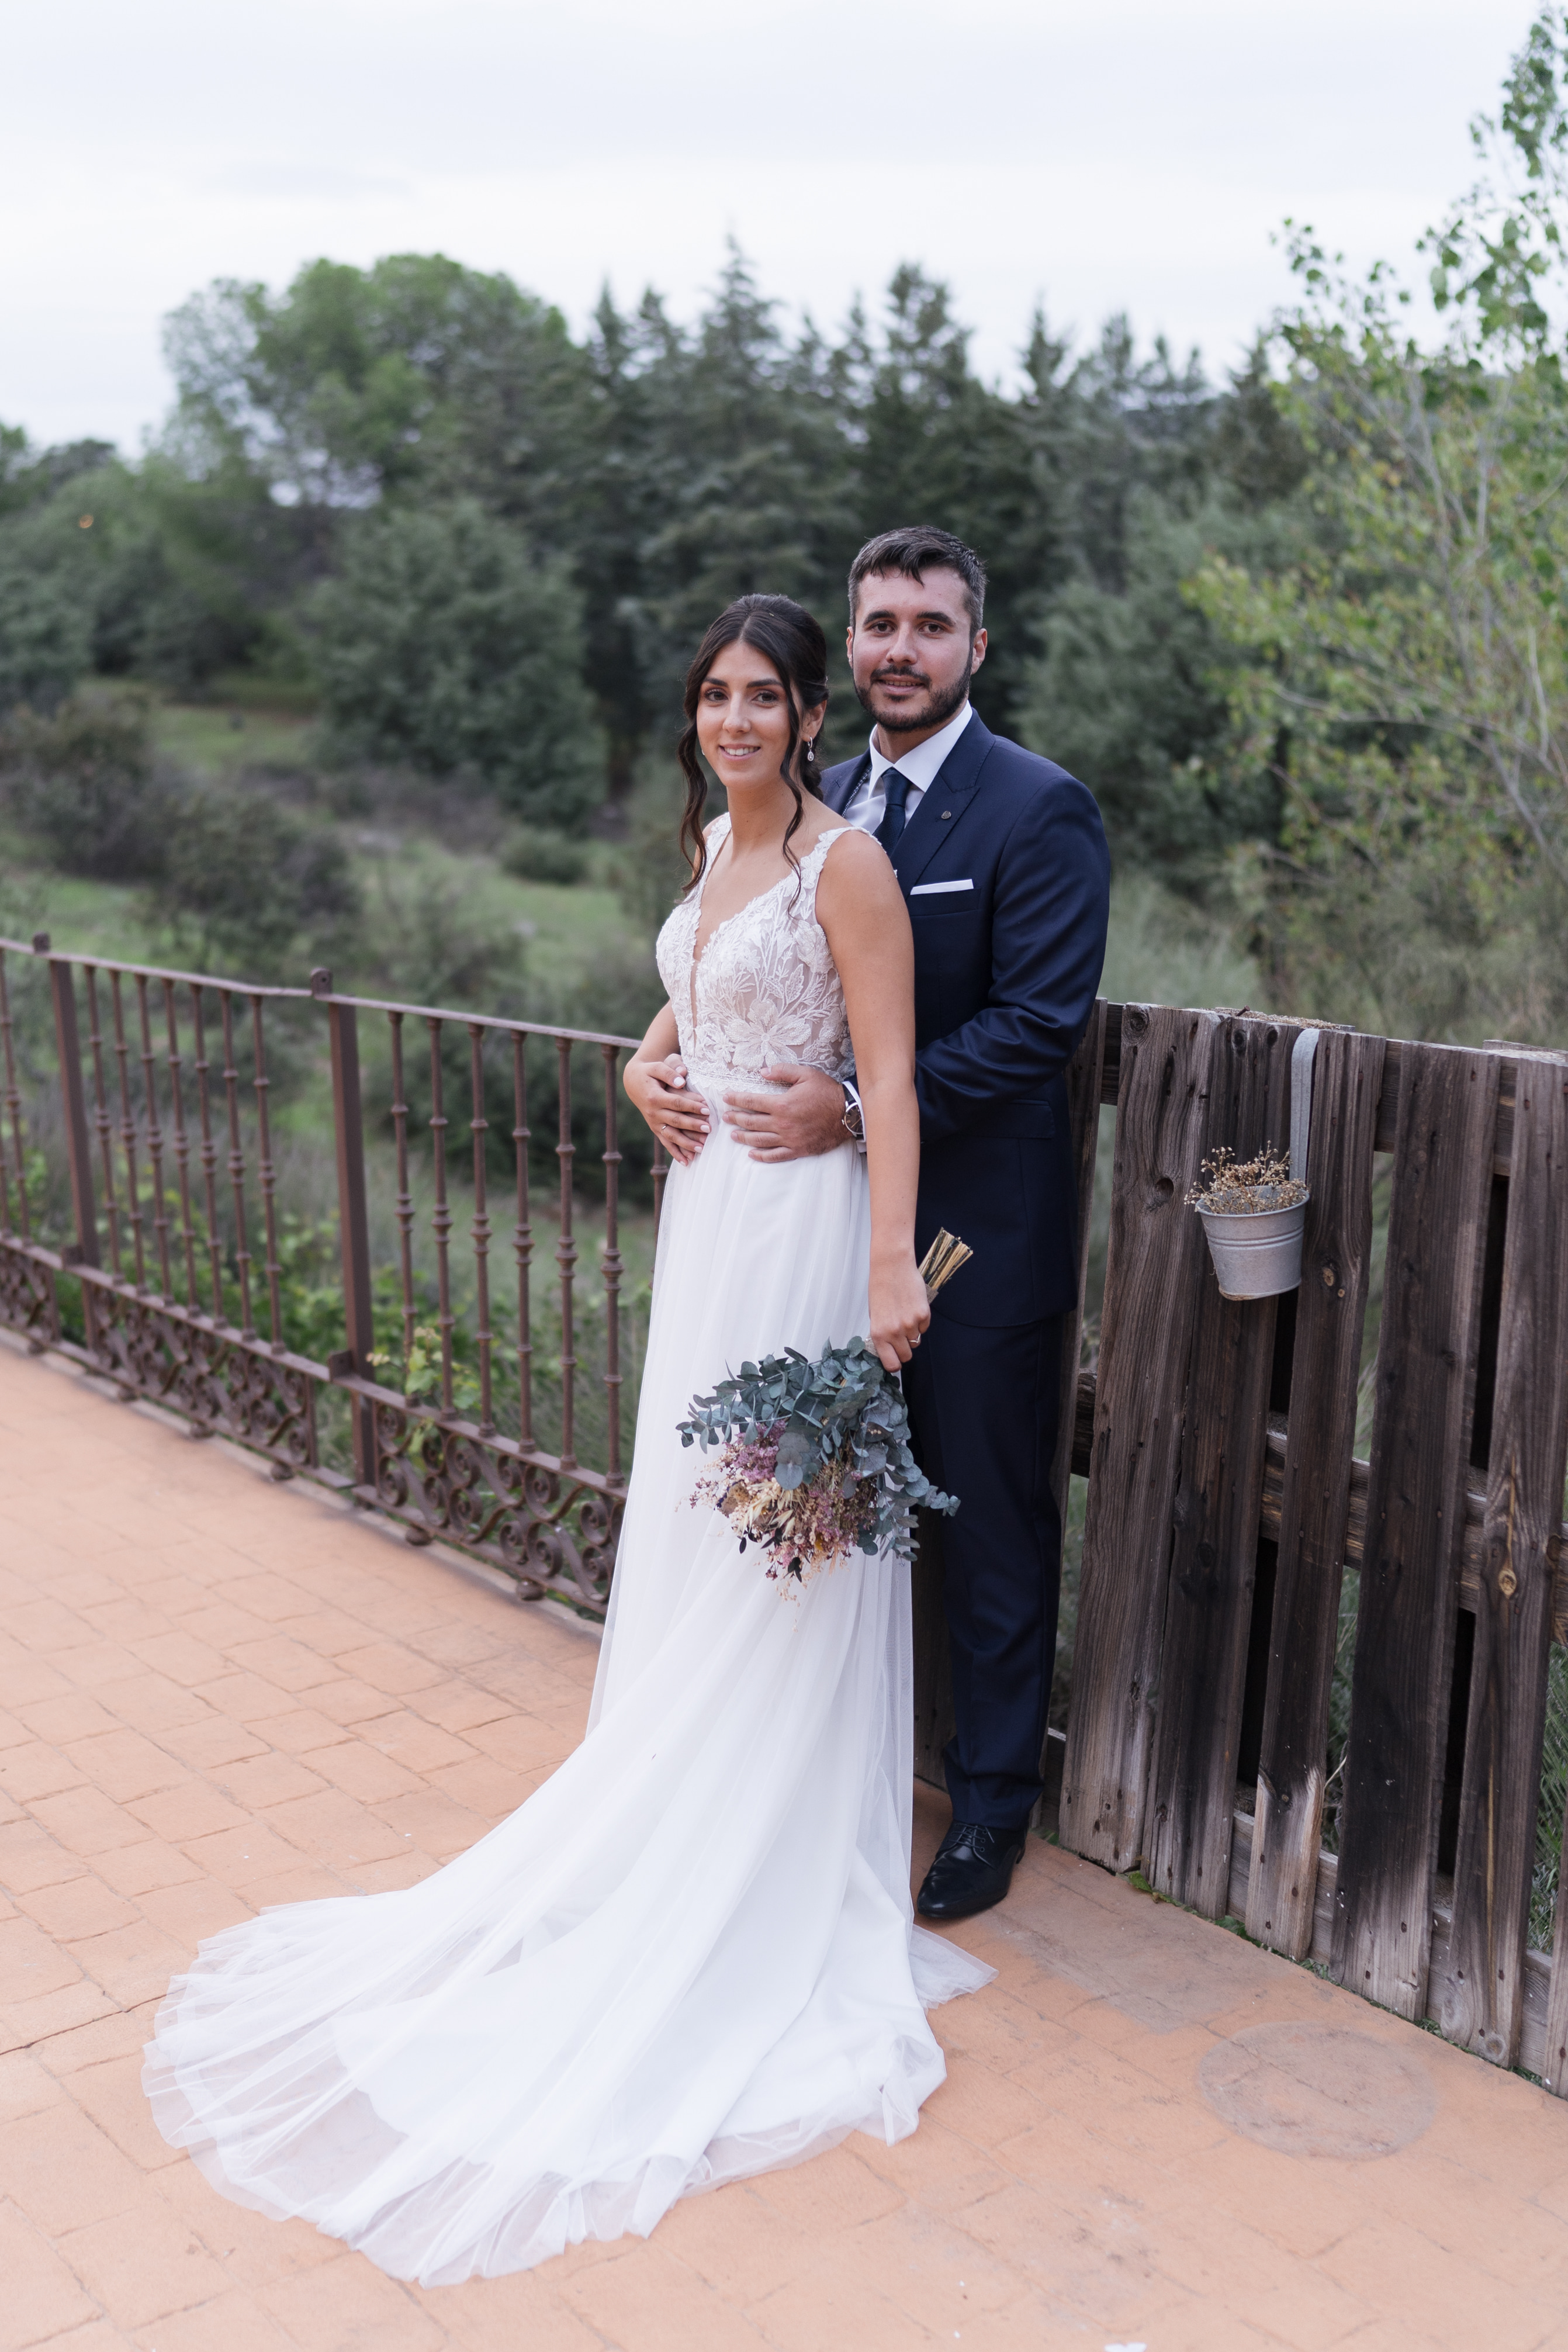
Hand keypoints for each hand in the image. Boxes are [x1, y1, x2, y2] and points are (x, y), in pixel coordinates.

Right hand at [625, 1052, 708, 1164]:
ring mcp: (653, 1122)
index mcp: (654, 1096)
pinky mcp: (655, 1128)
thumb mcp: (656, 1066)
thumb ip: (669, 1071)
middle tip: (709, 1129)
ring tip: (701, 1149)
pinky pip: (665, 1142)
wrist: (633, 1082)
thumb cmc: (649, 1072)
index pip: (676, 1102)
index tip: (707, 1109)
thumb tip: (682, 1080)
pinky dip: (675, 1152)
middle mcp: (653, 1112)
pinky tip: (687, 1162)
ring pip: (671, 1135)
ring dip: (685, 1143)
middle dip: (692, 1126)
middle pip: (675, 1120)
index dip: (692, 1106)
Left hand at [724, 1065, 846, 1161]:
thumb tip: (762, 1071)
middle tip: (725, 1117)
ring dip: (743, 1137)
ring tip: (733, 1135)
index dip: (736, 1099)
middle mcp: (782, 1124)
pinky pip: (775, 1156)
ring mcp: (789, 1139)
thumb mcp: (806, 1074)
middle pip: (751, 1122)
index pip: (751, 1101)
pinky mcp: (797, 1149)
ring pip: (759, 1140)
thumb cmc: (827, 1093)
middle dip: (735, 1118)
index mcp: (782, 1104)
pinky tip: (752, 1154)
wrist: (848, 1114)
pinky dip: (761, 1156)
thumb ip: (782, 1071)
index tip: (726, 1098)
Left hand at [869, 1253, 930, 1370]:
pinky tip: (912, 1308)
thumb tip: (889, 1349)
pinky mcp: (923, 1314)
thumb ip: (882, 1334)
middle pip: (906, 1356)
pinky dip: (920, 1322)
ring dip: (912, 1333)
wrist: (892, 1267)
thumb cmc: (880, 1288)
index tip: (895, 1359)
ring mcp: (910, 1324)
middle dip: (904, 1348)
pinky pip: (924, 1328)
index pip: (891, 1364)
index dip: (895, 1363)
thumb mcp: (875, 1315)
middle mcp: (894, 1332)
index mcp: (879, 1334)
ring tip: (904, 1315)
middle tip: (900, 1335)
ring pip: (916, 1341)